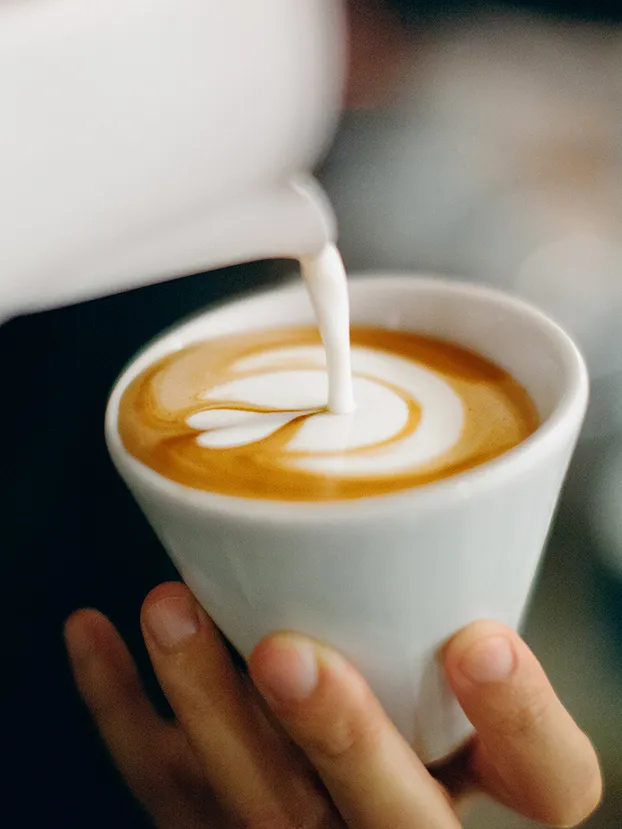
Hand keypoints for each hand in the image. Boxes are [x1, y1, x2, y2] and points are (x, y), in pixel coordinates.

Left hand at [65, 583, 600, 827]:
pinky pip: (162, 786)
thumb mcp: (447, 671)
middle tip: (288, 654)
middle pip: (387, 819)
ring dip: (206, 709)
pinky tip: (92, 632)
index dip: (520, 721)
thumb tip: (421, 501)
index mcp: (477, 781)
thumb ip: (435, 611)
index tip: (480, 639)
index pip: (547, 783)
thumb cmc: (409, 705)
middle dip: (338, 739)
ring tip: (170, 608)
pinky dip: (118, 706)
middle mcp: (399, 828)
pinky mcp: (220, 825)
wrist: (341, 797)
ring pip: (257, 806)